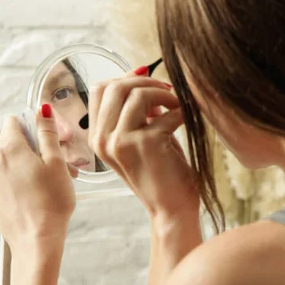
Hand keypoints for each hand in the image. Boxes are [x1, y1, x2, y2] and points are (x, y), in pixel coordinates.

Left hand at [0, 105, 76, 253]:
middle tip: (58, 167)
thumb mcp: (57, 162)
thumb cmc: (52, 202)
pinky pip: (4, 183)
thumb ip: (48, 133)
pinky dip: (18, 184)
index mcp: (8, 150)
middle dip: (35, 151)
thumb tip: (42, 110)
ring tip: (49, 185)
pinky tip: (35, 196)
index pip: (14, 122)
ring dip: (28, 168)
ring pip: (9, 165)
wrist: (38, 241)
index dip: (33, 127)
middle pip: (13, 145)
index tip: (49, 140)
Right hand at [88, 71, 199, 227]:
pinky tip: (188, 119)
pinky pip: (165, 112)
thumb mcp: (140, 138)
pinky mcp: (144, 143)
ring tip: (179, 105)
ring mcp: (120, 142)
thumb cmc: (161, 172)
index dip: (126, 77)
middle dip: (146, 82)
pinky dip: (181, 111)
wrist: (171, 210)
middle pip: (116, 86)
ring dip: (165, 94)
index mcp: (97, 137)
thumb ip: (136, 111)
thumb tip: (142, 75)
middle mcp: (102, 139)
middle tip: (169, 90)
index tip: (149, 78)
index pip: (100, 89)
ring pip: (138, 94)